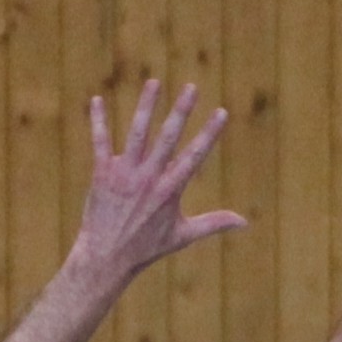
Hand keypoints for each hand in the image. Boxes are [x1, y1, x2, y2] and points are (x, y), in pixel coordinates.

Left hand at [71, 80, 247, 280]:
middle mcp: (148, 178)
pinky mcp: (102, 175)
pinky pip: (100, 143)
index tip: (221, 112)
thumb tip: (245, 222)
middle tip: (192, 87)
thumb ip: (213, 223)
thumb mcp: (182, 236)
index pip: (194, 156)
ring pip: (137, 134)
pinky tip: (97, 100)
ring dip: (146, 107)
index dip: (209, 134)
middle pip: (167, 138)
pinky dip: (98, 122)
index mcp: (170, 190)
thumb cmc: (145, 248)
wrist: (106, 259)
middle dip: (181, 111)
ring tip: (154, 82)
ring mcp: (124, 175)